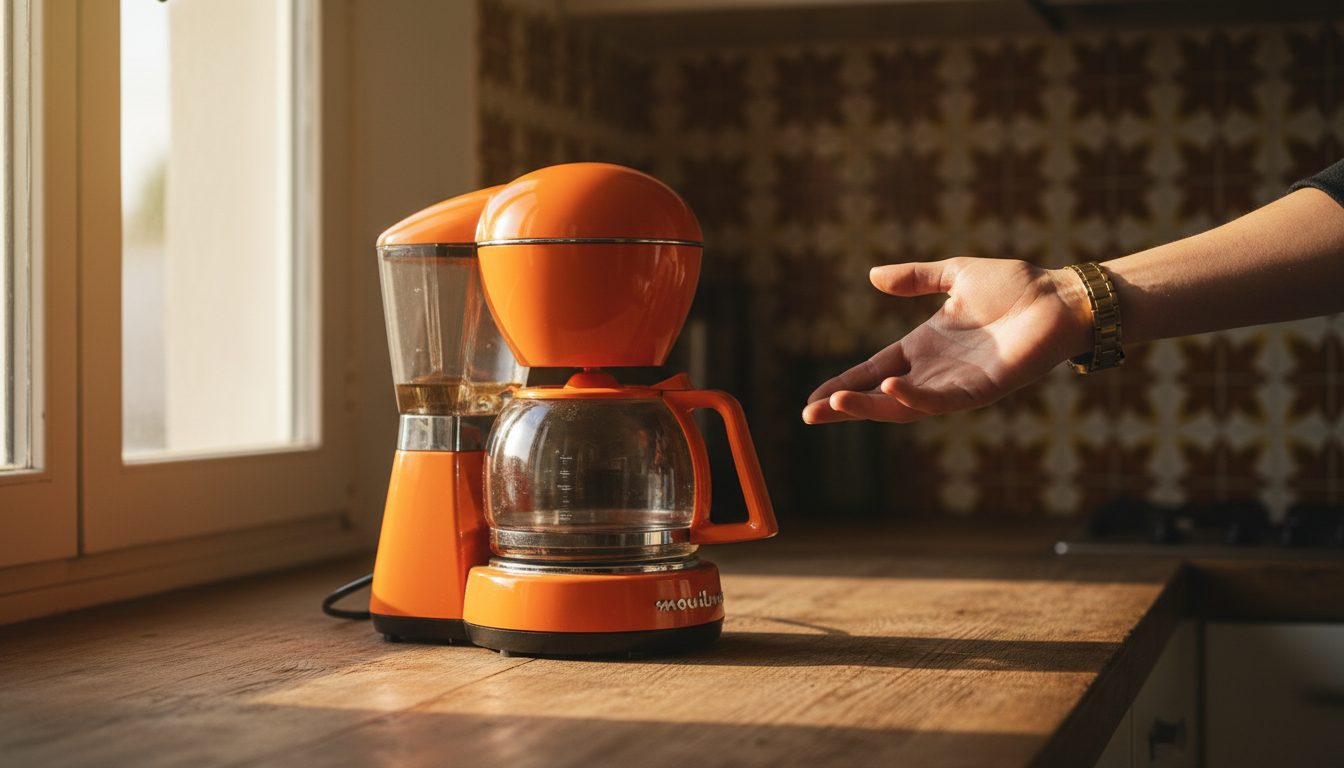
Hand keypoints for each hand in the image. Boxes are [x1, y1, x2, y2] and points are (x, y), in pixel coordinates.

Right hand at [802, 258, 1092, 423]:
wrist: (1063, 297)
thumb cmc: (1017, 286)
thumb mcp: (955, 275)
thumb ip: (916, 278)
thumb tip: (873, 276)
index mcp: (925, 346)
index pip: (873, 371)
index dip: (844, 384)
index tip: (813, 399)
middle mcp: (936, 371)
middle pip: (879, 397)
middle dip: (844, 407)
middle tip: (809, 415)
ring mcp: (957, 384)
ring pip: (903, 406)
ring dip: (869, 408)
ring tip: (836, 405)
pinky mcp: (981, 390)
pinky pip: (941, 401)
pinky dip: (913, 399)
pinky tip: (889, 389)